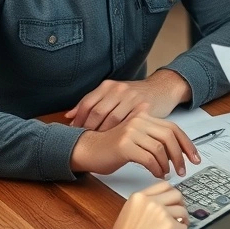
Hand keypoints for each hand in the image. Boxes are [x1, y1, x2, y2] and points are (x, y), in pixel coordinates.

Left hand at [66, 70, 188, 130]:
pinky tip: (115, 141)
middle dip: (88, 127)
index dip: (79, 119)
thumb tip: (69, 116)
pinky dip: (119, 134)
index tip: (73, 131)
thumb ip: (93, 103)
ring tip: (98, 142)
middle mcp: (119, 89)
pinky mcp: (143, 107)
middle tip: (84, 139)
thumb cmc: (134, 96)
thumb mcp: (113, 95)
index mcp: (108, 86)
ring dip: (103, 133)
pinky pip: (127, 124)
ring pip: (111, 119)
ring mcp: (132, 98)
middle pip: (97, 111)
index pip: (87, 103)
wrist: (161, 89)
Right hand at [70, 105, 200, 177]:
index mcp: (143, 117)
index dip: (186, 143)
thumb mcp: (133, 136)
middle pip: (169, 137)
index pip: (173, 128)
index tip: (194, 157)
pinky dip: (156, 169)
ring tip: (167, 173)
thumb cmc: (110, 146)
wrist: (87, 150)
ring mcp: (131, 132)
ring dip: (167, 164)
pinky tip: (157, 174)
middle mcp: (138, 121)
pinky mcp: (124, 146)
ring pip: (160, 149)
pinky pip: (148, 159)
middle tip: (183, 169)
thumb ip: (150, 133)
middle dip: (180, 155)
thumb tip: (170, 137)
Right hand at [102, 181, 188, 228]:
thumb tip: (162, 208)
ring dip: (182, 222)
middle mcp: (151, 202)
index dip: (171, 195)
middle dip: (180, 205)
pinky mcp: (169, 227)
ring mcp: (161, 213)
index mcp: (139, 197)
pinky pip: (183, 228)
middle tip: (178, 215)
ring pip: (183, 211)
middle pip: (176, 195)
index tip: (173, 201)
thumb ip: (144, 206)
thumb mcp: (128, 214)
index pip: (163, 186)